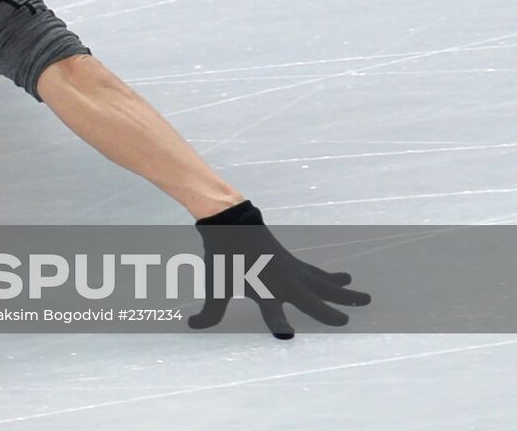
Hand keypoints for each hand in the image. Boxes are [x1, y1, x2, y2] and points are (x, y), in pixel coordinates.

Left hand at [189, 199, 369, 338]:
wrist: (231, 222)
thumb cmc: (223, 257)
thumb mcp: (215, 285)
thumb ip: (210, 310)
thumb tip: (191, 325)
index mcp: (263, 290)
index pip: (271, 313)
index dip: (278, 324)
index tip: (287, 335)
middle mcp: (282, 281)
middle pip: (310, 299)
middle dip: (327, 311)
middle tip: (344, 321)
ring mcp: (291, 270)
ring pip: (322, 284)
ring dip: (343, 293)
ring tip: (366, 298)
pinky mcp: (294, 262)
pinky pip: (316, 273)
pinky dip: (330, 277)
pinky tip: (343, 279)